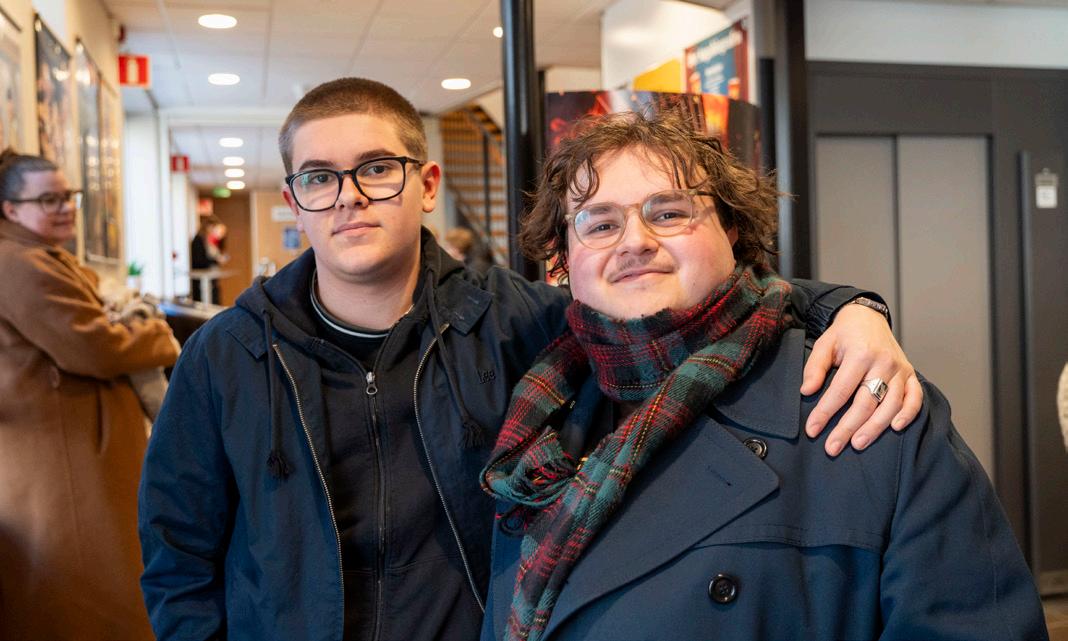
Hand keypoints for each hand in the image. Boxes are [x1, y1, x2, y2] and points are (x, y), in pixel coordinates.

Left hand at [800, 304, 922, 455]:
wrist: (868, 317)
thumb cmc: (844, 334)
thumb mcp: (824, 344)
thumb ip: (815, 367)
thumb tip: (807, 391)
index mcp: (860, 354)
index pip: (841, 391)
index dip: (825, 412)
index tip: (812, 430)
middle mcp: (883, 363)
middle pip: (866, 403)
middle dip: (847, 428)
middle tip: (832, 448)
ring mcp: (900, 370)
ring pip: (890, 405)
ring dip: (874, 428)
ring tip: (857, 444)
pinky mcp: (910, 375)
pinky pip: (915, 397)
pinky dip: (908, 414)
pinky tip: (895, 428)